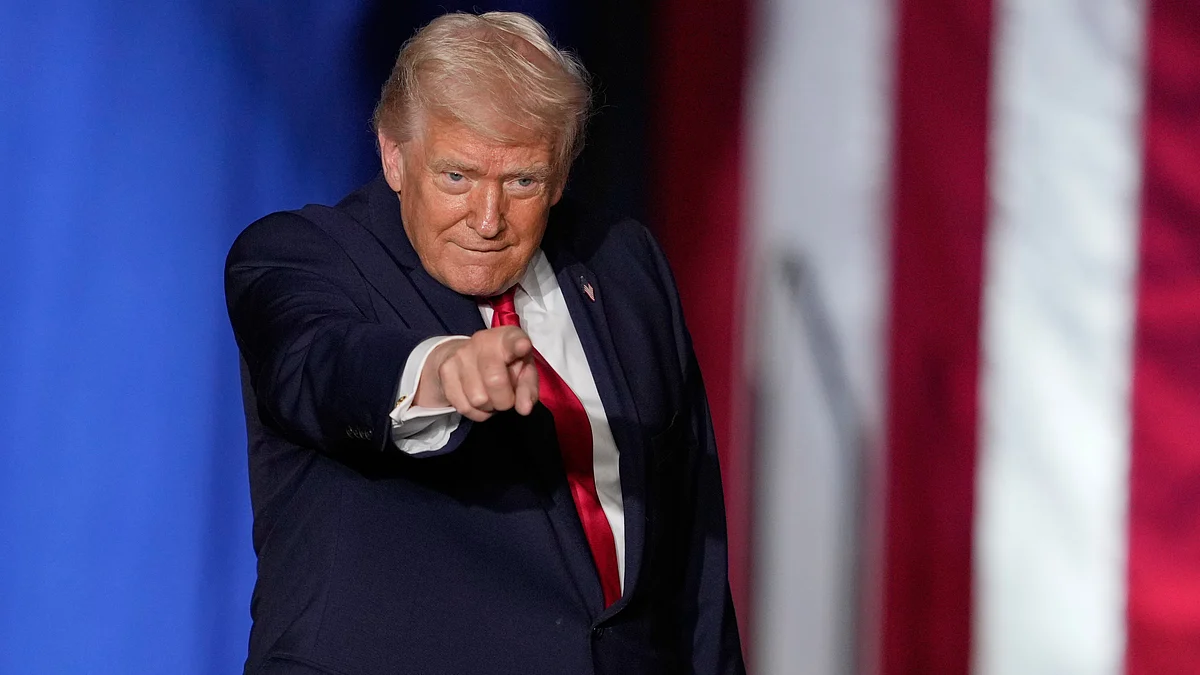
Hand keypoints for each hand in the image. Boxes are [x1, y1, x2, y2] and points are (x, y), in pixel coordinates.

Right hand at [414, 327, 538, 421]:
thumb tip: (524, 409)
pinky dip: (476, 412)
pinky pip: (464, 407)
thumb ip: (528, 388)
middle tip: (506, 397)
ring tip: (491, 396)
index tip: (523, 346)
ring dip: (489, 407)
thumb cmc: (503, 364)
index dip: (518, 344)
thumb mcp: (523, 371)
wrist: (462, 355)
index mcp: (506, 338)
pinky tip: (478, 401)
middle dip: (505, 400)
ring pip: (479, 399)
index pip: (512, 340)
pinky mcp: (444, 371)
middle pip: (495, 381)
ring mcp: (460, 355)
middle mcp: (481, 341)